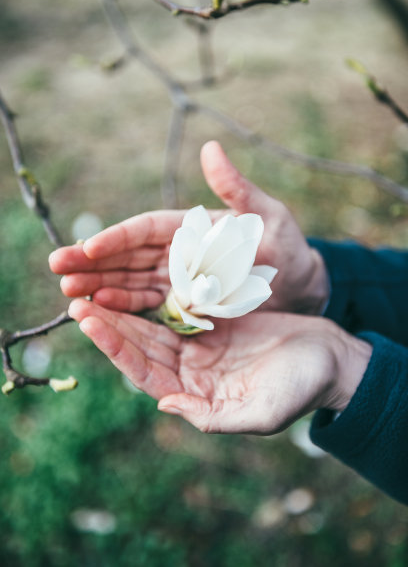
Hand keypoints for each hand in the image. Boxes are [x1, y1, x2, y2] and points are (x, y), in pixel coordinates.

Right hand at [49, 141, 328, 314]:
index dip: (118, 237)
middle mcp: (179, 253)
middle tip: (57, 269)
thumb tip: (211, 148)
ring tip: (68, 293)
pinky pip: (150, 307)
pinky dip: (125, 308)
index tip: (89, 247)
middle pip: (129, 256)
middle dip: (93, 262)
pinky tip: (100, 310)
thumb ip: (237, 190)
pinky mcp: (185, 307)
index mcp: (192, 227)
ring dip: (100, 286)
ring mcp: (179, 281)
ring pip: (132, 281)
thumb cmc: (288, 248)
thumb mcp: (268, 216)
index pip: (147, 230)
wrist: (303, 289)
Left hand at [68, 299, 370, 433]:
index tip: (90, 321)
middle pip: (142, 346)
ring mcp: (201, 346)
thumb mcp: (261, 412)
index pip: (145, 372)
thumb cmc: (301, 388)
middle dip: (110, 325)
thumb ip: (212, 416)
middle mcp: (192, 372)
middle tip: (78, 299)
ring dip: (125, 309)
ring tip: (95, 287)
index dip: (116, 347)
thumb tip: (163, 403)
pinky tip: (135, 277)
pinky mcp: (214, 324)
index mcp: (196, 394)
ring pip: (153, 326)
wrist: (329, 359)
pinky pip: (177, 308)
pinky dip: (155, 296)